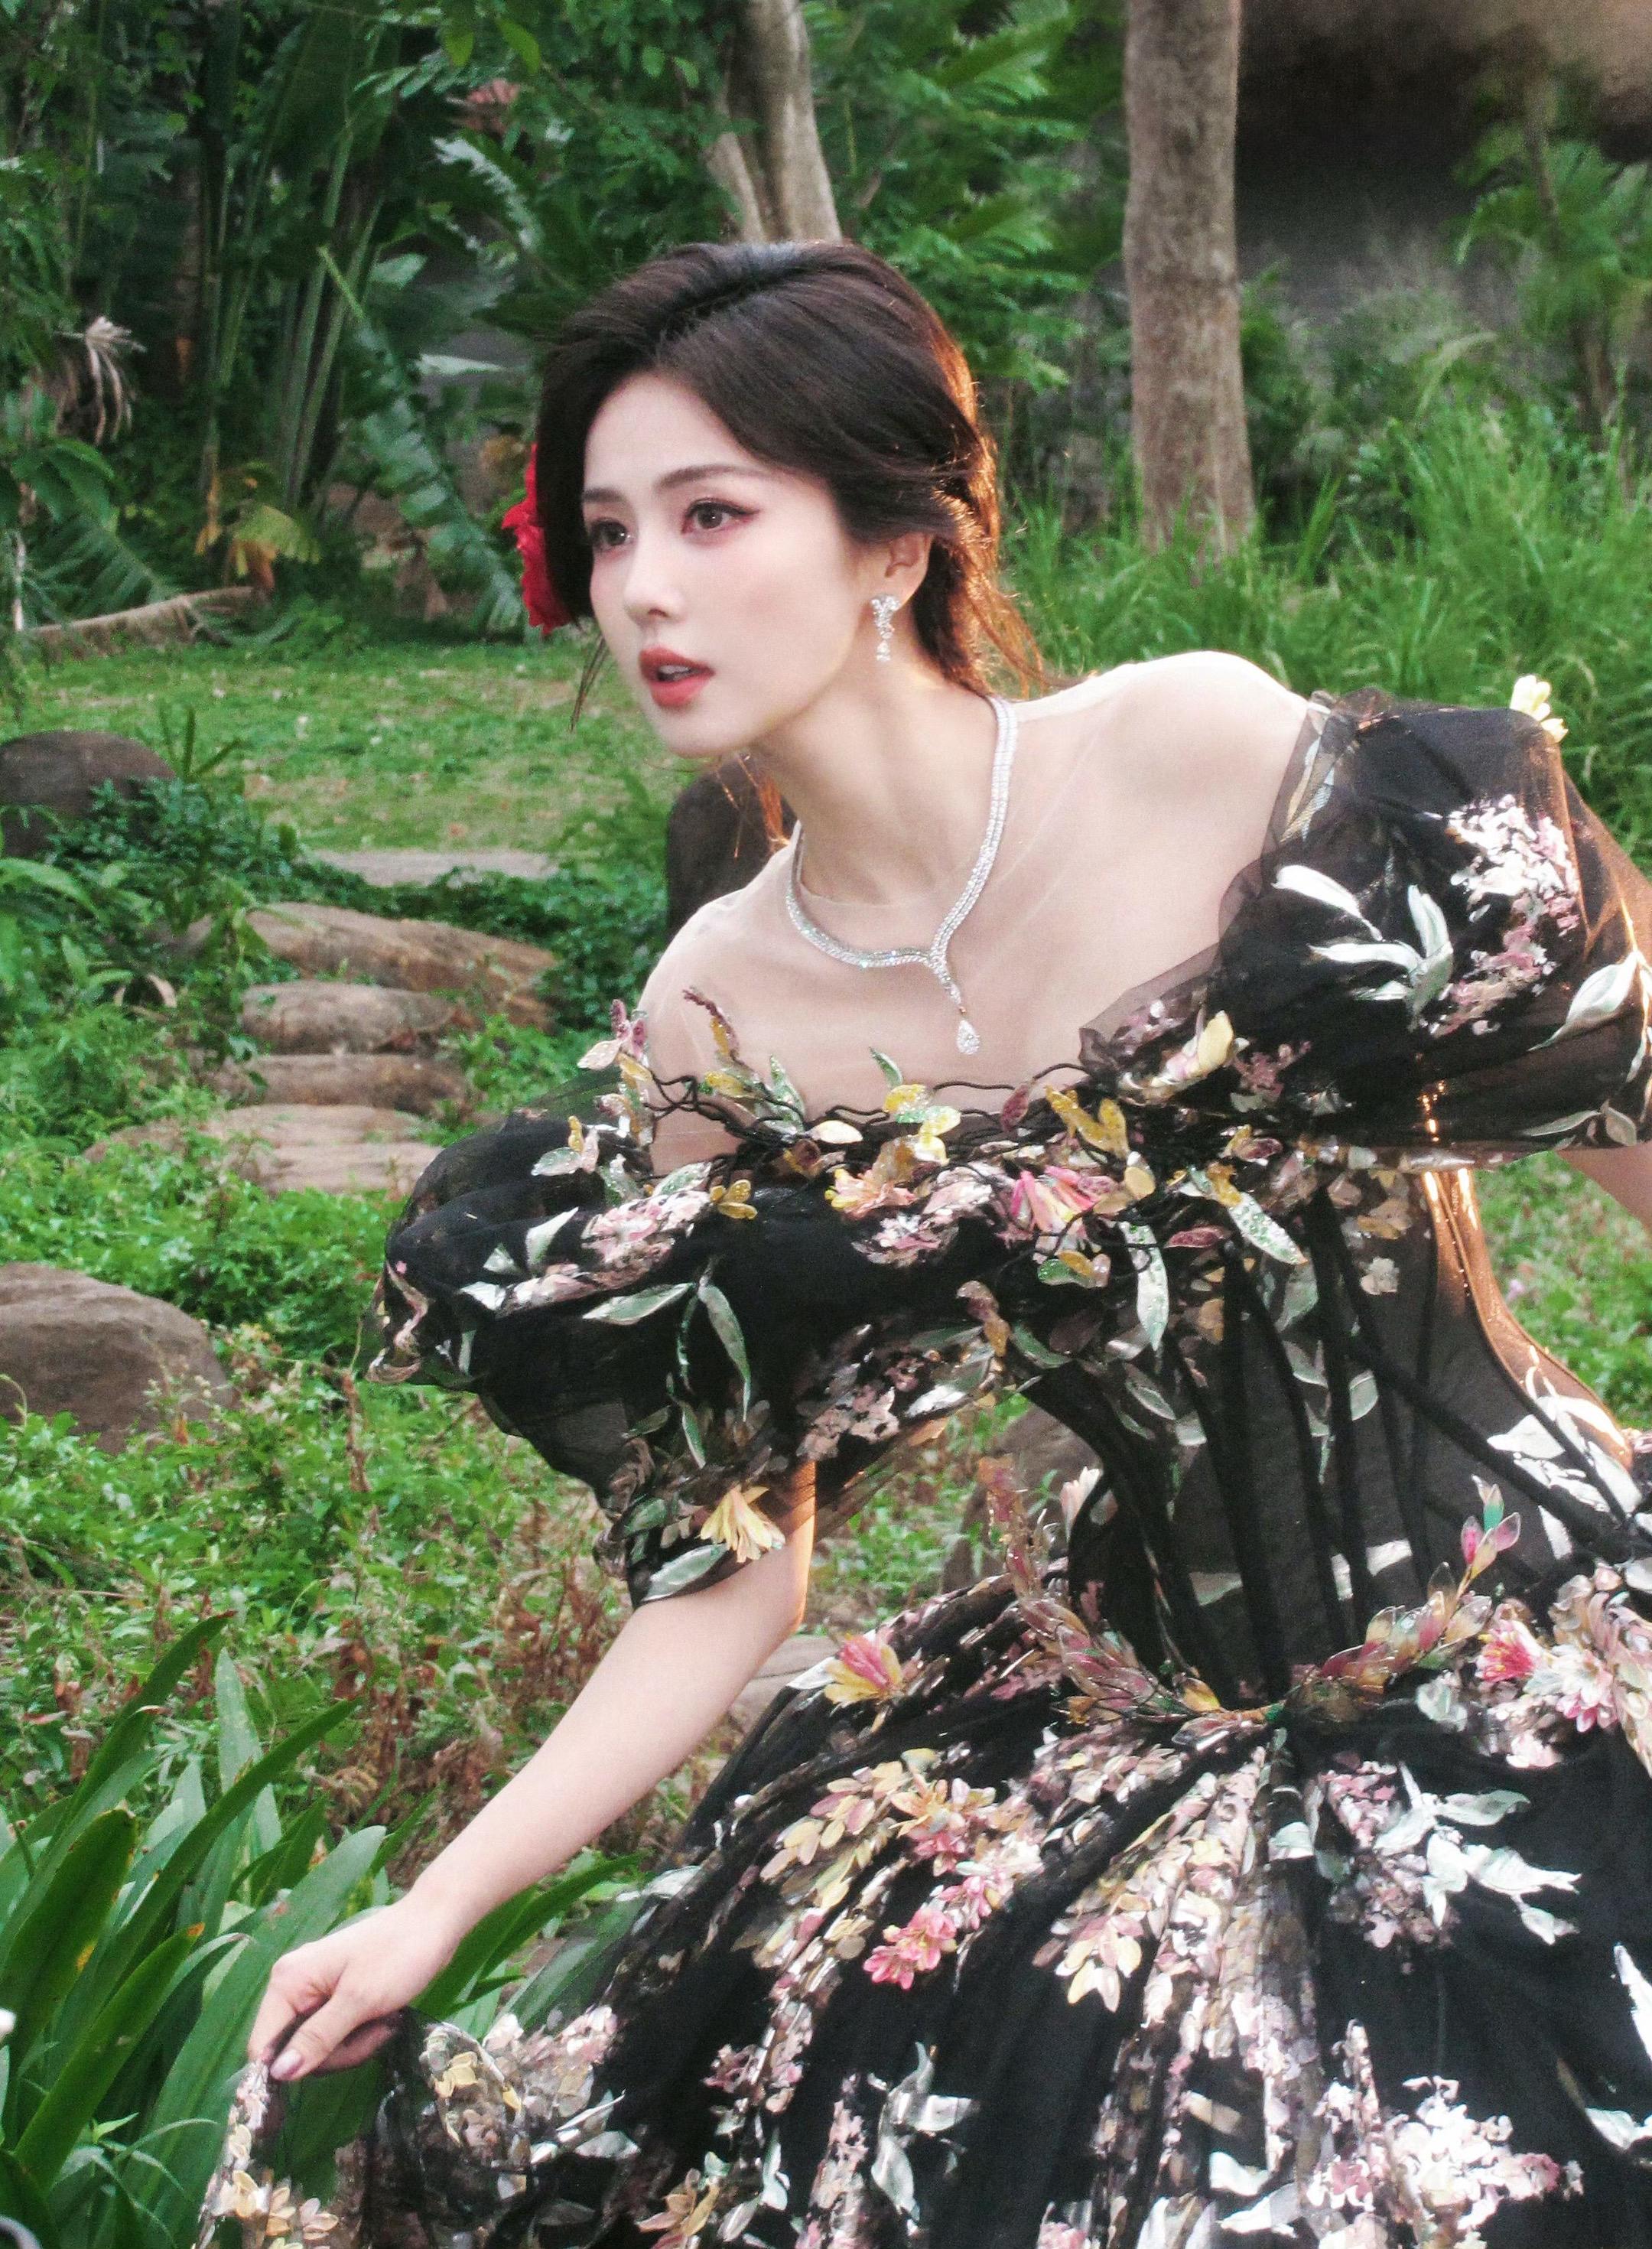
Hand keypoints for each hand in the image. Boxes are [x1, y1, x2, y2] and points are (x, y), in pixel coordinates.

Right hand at [247, 1894, 465, 2081]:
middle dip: (336, 2052)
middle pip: (294, 2051)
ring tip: (383, 2022)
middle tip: (373, 2033)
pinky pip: (336, 2035)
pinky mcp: (336, 1999)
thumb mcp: (359, 2000)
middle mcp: (294, 1986)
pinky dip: (360, 2035)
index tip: (330, 2066)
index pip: (262, 2045)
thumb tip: (278, 2074)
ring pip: (318, 2048)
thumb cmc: (398, 1954)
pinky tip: (382, 2020)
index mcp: (289, 1981)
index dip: (288, 2069)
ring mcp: (316, 1993)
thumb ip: (317, 2038)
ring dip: (354, 2045)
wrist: (434, 1924)